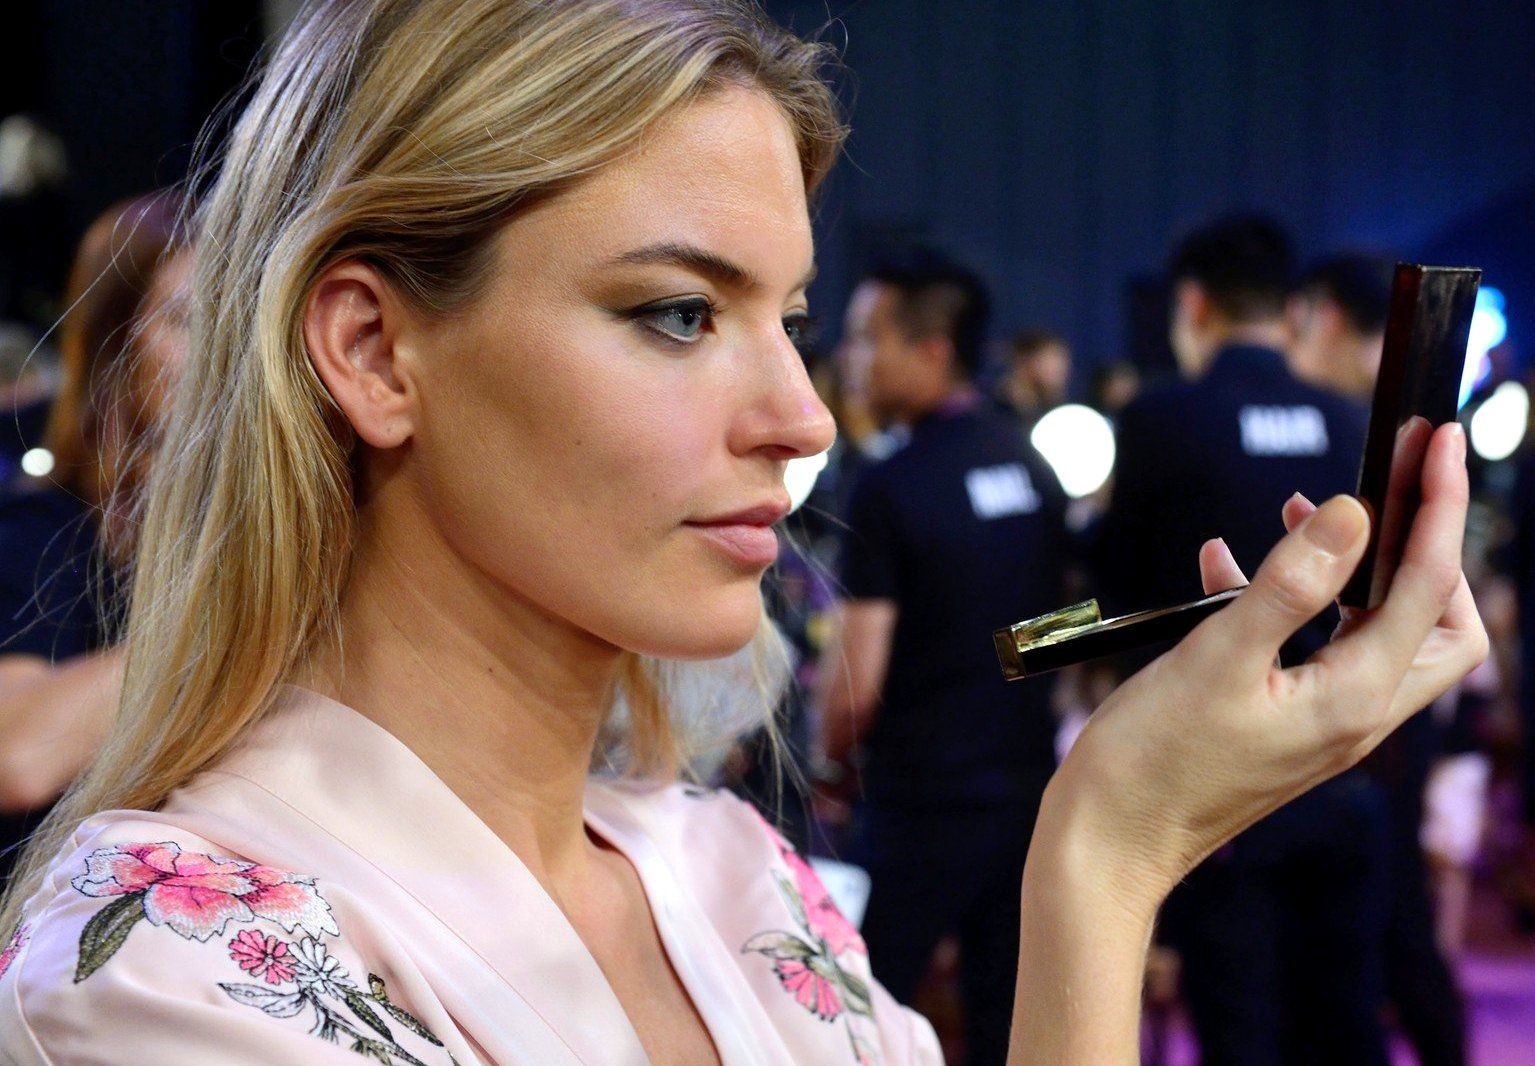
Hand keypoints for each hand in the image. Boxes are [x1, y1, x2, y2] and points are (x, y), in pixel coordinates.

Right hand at [1053, 422, 1486, 903]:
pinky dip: (1289, 600)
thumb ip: (1291, 583)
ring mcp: (1321, 724)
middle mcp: (1354, 714)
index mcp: (1354, 698)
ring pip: (1375, 633)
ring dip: (1354, 569)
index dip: (1440, 506)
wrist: (1108, 842)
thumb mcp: (1218, 658)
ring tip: (1298, 511)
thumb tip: (1356, 513)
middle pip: (1438, 625)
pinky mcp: (1282, 725)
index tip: (1440, 440)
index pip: (1430, 586)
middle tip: (1393, 489)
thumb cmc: (1155, 761)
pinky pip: (1310, 650)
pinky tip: (1224, 564)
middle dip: (1427, 549)